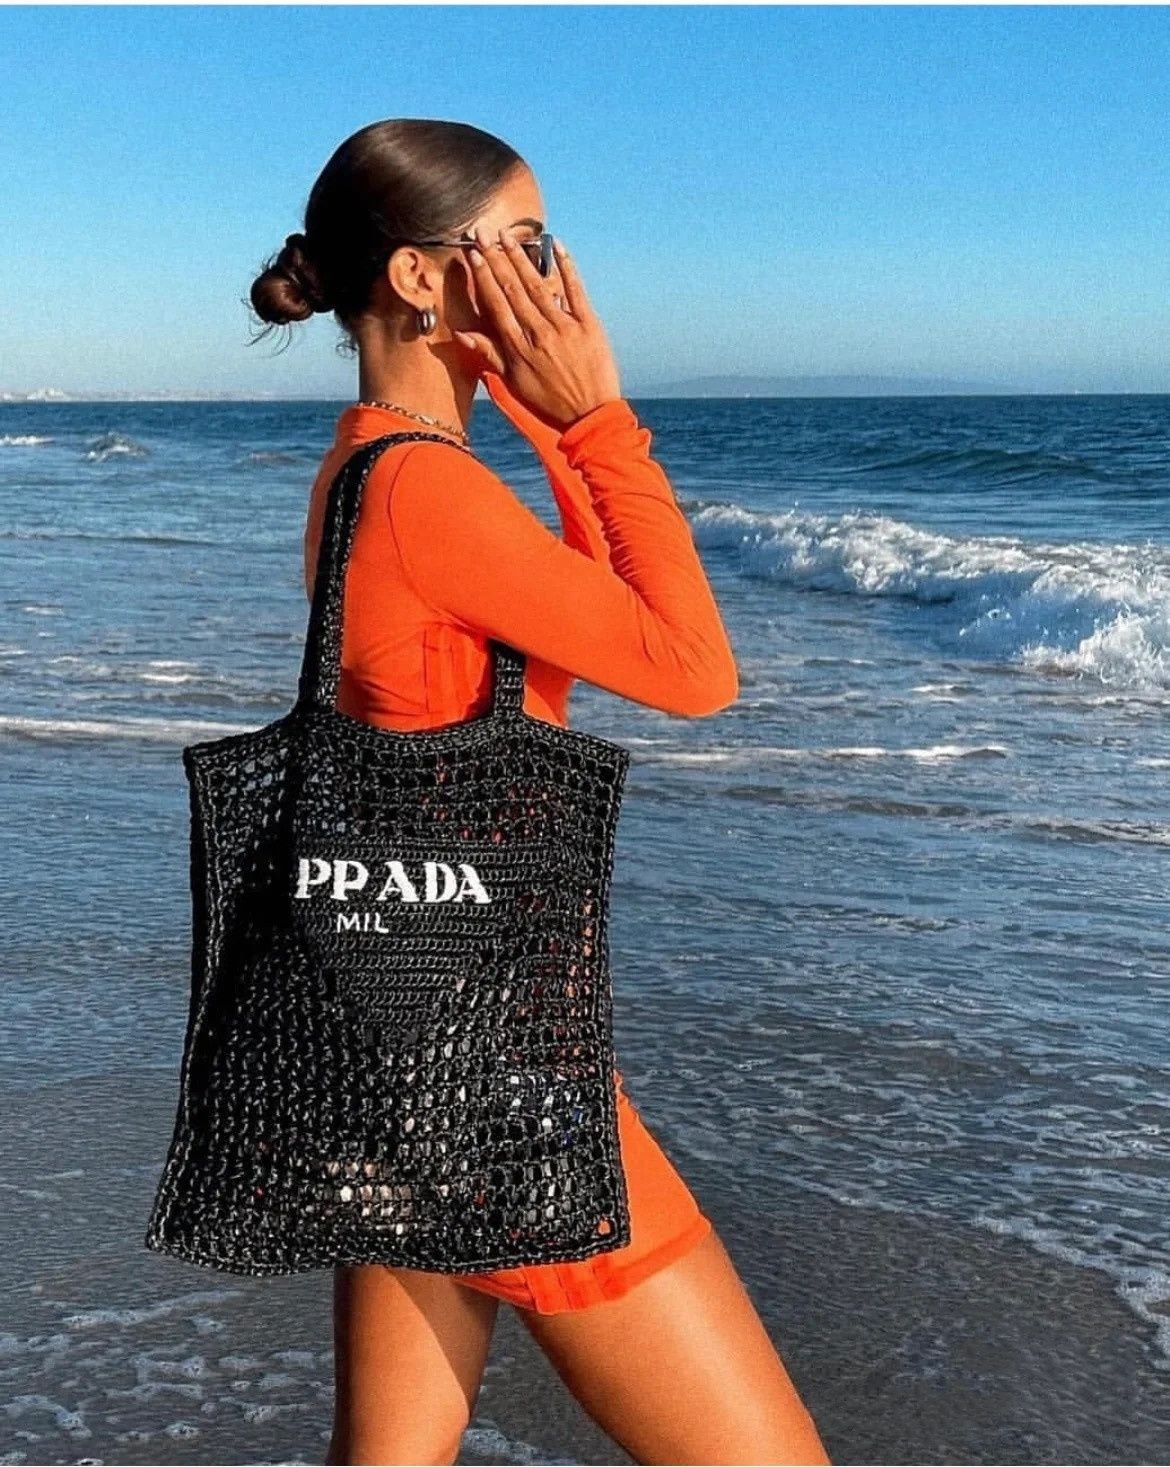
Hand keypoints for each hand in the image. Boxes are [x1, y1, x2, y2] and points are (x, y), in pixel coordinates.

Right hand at [452, 230, 622, 430]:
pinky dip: (566, 267)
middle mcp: (539, 333)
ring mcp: (565, 327)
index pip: (496, 304)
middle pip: (513, 289)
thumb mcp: (514, 384)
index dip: (484, 277)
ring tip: (507, 236)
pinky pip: (575, 290)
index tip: (473, 254)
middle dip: (497, 259)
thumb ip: (489, 355)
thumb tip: (461, 333)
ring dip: (521, 258)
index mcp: (518, 347)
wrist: (591, 414)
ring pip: (538, 286)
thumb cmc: (549, 400)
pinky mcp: (589, 325)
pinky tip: (556, 246)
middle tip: (483, 233)